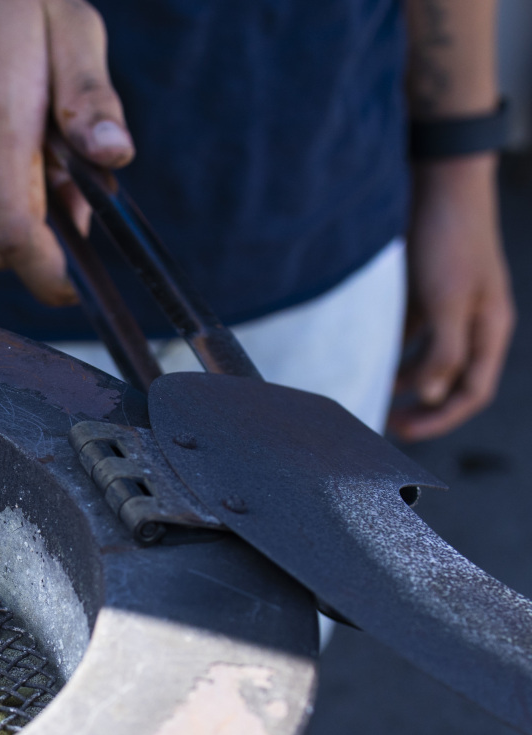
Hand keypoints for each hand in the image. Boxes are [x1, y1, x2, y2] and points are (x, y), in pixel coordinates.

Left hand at [391, 155, 515, 440]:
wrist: (438, 180)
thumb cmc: (450, 239)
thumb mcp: (447, 301)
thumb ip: (445, 352)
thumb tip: (435, 396)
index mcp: (490, 327)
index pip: (472, 391)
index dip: (440, 417)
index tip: (402, 431)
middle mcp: (473, 321)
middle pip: (450, 379)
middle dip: (421, 403)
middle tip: (384, 420)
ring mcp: (450, 305)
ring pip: (428, 357)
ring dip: (404, 377)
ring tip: (371, 387)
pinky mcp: (426, 289)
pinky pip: (411, 332)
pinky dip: (393, 348)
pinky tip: (367, 354)